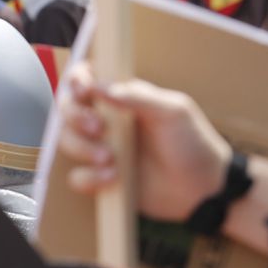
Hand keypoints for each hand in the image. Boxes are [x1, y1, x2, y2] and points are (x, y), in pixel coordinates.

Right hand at [58, 63, 232, 222]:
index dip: (78, 81)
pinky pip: (77, 176)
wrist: (201, 188)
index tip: (84, 90)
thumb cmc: (192, 142)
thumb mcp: (172, 111)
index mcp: (123, 98)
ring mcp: (101, 148)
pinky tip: (113, 178)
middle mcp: (107, 121)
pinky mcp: (99, 177)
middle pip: (68, 110)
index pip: (88, 79)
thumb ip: (138, 97)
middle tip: (98, 129)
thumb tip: (101, 87)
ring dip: (82, 149)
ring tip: (110, 159)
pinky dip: (90, 178)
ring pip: (67, 142)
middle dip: (76, 118)